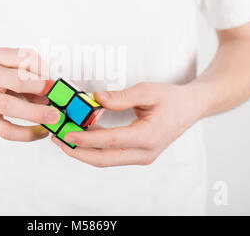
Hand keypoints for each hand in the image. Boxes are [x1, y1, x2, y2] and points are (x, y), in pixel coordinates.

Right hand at [0, 48, 59, 140]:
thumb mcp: (4, 67)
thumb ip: (29, 78)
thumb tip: (55, 94)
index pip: (24, 56)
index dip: (43, 66)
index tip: (53, 77)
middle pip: (17, 80)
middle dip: (41, 87)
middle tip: (57, 94)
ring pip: (10, 106)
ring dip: (36, 112)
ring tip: (54, 116)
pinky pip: (6, 130)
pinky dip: (26, 133)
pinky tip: (40, 132)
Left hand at [52, 82, 204, 166]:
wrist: (191, 107)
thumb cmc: (172, 98)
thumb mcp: (147, 90)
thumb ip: (121, 97)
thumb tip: (96, 99)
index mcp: (148, 136)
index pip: (110, 141)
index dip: (86, 138)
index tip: (67, 133)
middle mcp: (145, 152)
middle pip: (104, 159)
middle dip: (78, 152)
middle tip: (58, 139)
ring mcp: (142, 157)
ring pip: (106, 160)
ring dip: (84, 152)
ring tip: (64, 139)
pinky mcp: (138, 155)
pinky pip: (112, 156)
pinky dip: (94, 149)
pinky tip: (81, 138)